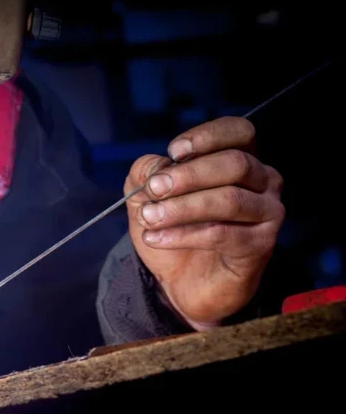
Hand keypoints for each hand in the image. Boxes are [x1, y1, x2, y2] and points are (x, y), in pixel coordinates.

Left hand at [126, 117, 283, 329]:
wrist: (182, 282)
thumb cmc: (173, 229)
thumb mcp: (146, 197)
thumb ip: (146, 174)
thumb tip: (156, 165)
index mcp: (239, 157)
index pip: (238, 131)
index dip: (208, 136)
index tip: (173, 151)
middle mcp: (263, 180)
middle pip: (235, 164)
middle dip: (189, 175)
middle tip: (154, 188)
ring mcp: (267, 212)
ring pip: (230, 199)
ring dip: (184, 207)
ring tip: (150, 217)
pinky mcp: (261, 244)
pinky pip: (223, 234)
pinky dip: (184, 235)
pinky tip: (157, 238)